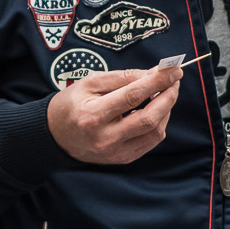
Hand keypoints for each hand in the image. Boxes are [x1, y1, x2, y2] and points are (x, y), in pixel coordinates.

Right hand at [46, 65, 182, 164]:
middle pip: (149, 118)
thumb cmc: (71, 104)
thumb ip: (122, 77)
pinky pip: (150, 142)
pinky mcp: (123, 158)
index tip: (173, 70)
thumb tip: (153, 74)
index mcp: (93, 115)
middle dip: (168, 96)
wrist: (55, 135)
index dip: (158, 81)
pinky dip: (159, 124)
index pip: (134, 95)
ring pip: (155, 132)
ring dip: (166, 110)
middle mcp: (106, 137)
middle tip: (174, 81)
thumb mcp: (90, 82)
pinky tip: (156, 111)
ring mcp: (116, 152)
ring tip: (164, 94)